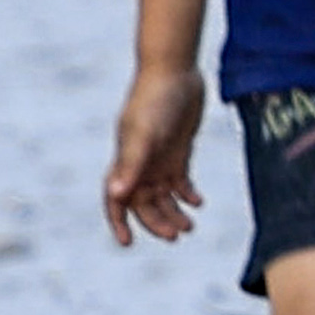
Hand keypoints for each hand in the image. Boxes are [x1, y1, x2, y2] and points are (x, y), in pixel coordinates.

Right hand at [104, 63, 206, 248]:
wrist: (175, 71)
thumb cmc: (155, 101)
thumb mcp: (144, 134)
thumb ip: (131, 164)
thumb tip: (115, 194)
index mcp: (125, 163)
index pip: (116, 200)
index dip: (119, 222)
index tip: (128, 243)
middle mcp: (140, 163)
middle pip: (144, 203)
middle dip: (157, 221)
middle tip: (178, 235)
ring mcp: (159, 157)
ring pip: (163, 195)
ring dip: (173, 212)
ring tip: (190, 227)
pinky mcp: (178, 150)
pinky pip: (180, 180)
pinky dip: (187, 193)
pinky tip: (198, 202)